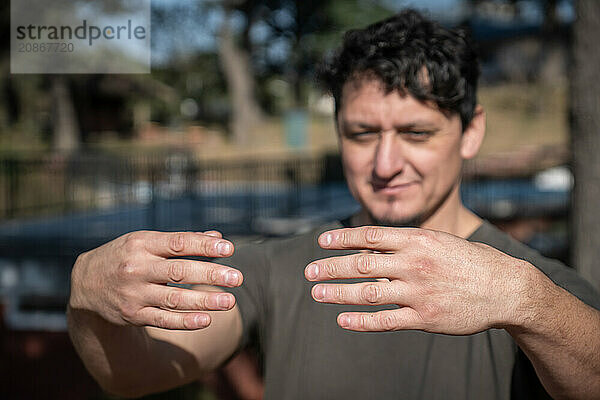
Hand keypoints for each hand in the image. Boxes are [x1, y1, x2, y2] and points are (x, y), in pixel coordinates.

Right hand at [69, 230, 241, 329]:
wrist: (85, 284)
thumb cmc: (127, 256)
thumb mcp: (147, 241)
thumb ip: (182, 240)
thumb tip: (218, 237)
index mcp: (142, 243)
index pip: (178, 242)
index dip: (204, 245)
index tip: (229, 248)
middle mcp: (137, 268)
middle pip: (179, 271)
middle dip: (211, 274)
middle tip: (237, 278)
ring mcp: (134, 293)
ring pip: (174, 298)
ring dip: (204, 300)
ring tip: (230, 301)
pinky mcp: (133, 315)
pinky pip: (162, 320)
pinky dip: (184, 321)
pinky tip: (206, 319)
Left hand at [304, 226, 534, 334]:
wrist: (507, 289)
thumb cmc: (469, 261)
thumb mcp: (439, 241)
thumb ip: (406, 243)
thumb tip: (370, 246)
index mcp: (418, 240)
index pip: (370, 236)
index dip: (342, 239)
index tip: (321, 241)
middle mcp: (415, 264)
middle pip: (362, 265)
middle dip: (331, 267)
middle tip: (309, 271)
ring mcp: (419, 292)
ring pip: (369, 293)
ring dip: (338, 293)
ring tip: (316, 293)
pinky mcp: (425, 318)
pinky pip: (386, 321)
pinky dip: (361, 321)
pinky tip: (343, 320)